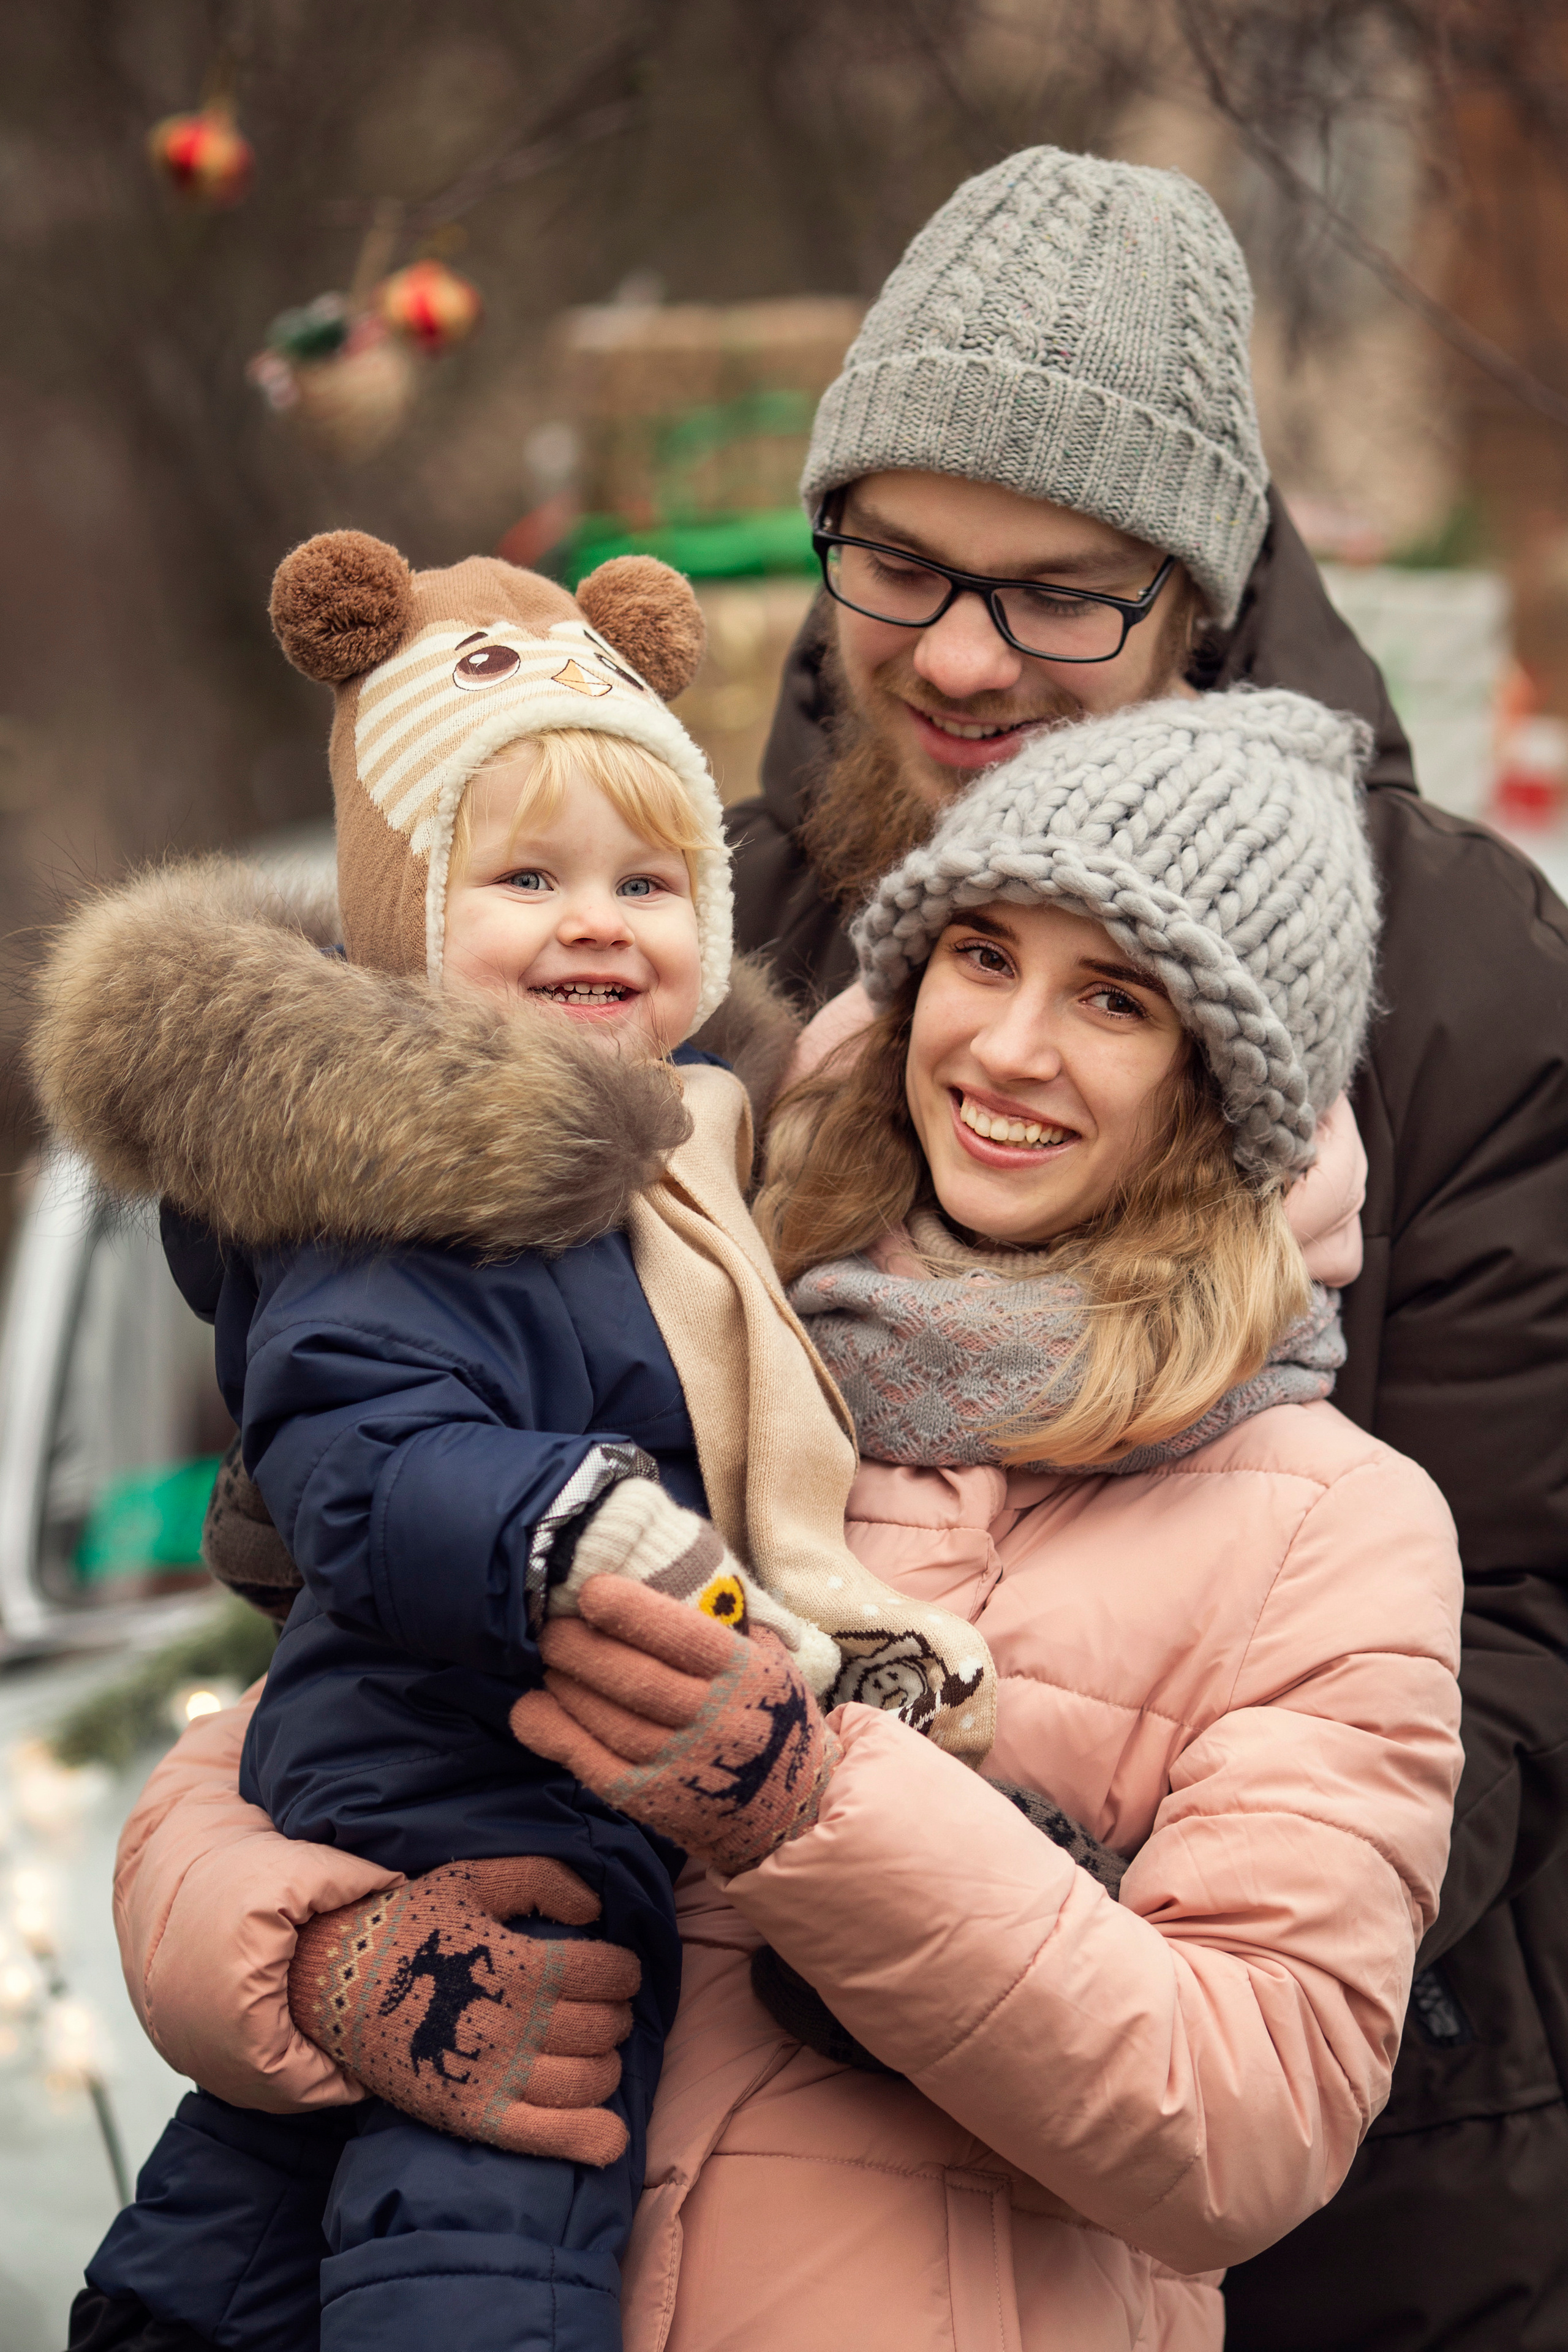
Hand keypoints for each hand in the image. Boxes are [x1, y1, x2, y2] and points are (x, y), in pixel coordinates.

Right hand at [288, 1855, 638, 2165]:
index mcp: (522, 1965)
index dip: (623, 1970)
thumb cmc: (412, 1925)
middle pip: (604, 2028)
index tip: (612, 1969)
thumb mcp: (476, 1879)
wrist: (333, 1983)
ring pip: (589, 2082)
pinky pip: (547, 2138)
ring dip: (605, 2066)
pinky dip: (589, 2139)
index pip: (610, 1974)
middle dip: (613, 2015)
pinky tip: (609, 2134)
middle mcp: (516, 2025)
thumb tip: (596, 1908)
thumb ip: (544, 1879)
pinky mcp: (472, 2117)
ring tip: (589, 2051)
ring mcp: (495, 2077)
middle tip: (595, 2006)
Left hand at [511, 1575, 837, 1874]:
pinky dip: (554, 1735)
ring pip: (612, 1722)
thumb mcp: (770, 1659)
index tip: (591, 1591)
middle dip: (584, 1649)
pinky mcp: (653, 1801)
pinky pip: (594, 1766)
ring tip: (546, 1660)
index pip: (687, 1639)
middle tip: (551, 1626)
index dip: (634, 1614)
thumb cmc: (767, 1711)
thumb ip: (728, 1621)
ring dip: (567, 1686)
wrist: (787, 1807)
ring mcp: (684, 1765)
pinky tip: (529, 1709)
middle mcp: (717, 1721)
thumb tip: (665, 1570)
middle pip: (638, 1681)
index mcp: (747, 1674)